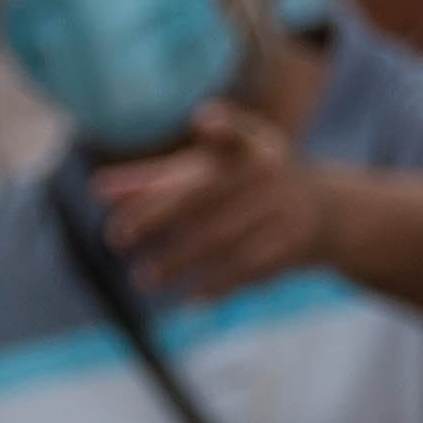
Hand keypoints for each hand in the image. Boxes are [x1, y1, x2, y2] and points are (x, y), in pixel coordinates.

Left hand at [94, 102, 331, 307]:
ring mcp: (284, 209)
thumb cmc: (244, 187)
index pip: (234, 132)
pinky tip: (188, 301)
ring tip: (143, 278)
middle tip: (117, 237)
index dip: (222, 125)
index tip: (204, 121)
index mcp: (249, 146)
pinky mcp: (292, 244)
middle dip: (157, 215)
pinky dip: (216, 286)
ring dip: (178, 261)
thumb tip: (97, 190)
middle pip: (205, 193)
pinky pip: (248, 268)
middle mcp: (269, 172)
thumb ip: (156, 180)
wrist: (324, 211)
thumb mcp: (209, 174)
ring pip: (222, 239)